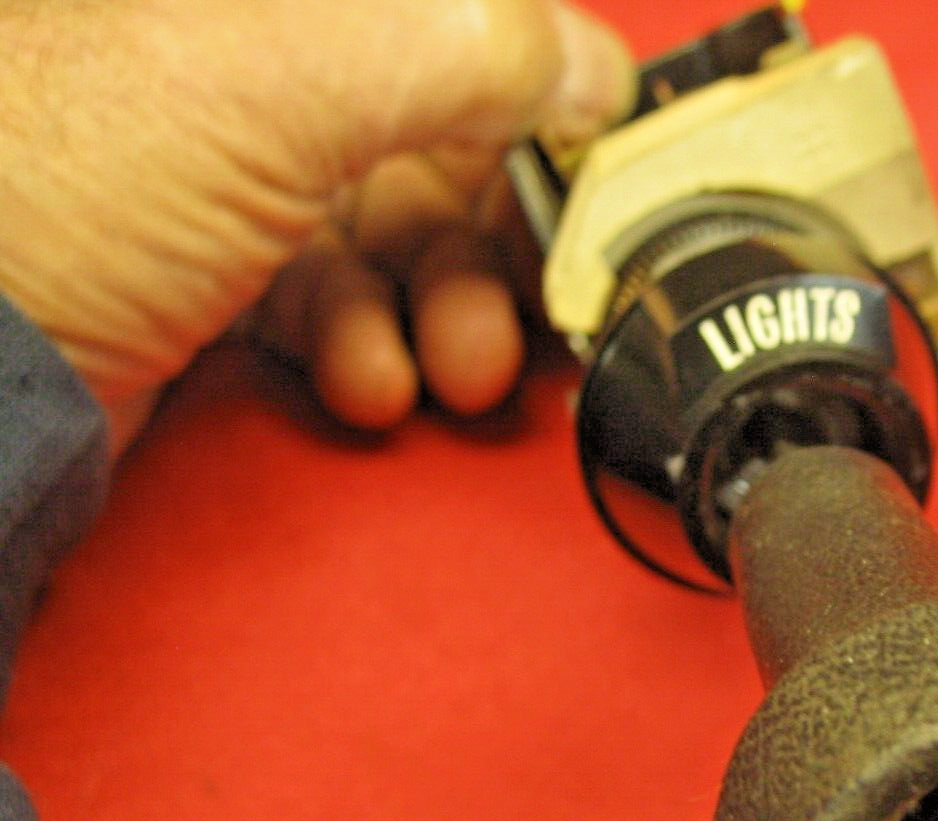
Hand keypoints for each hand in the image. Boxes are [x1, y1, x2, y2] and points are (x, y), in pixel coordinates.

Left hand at [0, 0, 632, 451]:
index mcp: (276, 1)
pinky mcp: (213, 270)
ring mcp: (230, 168)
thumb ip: (461, 47)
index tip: (594, 155)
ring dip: (446, 310)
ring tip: (447, 364)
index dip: (540, 80)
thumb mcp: (277, 81)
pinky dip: (369, 347)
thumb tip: (592, 61)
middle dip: (494, 235)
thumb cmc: (56, 190)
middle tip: (528, 300)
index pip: (455, 16)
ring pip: (396, 231)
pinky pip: (336, 299)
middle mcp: (251, 64)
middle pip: (439, 134)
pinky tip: (363, 380)